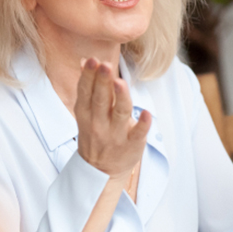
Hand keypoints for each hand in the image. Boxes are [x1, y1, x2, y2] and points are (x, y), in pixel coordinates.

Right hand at [74, 58, 149, 176]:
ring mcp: (116, 135)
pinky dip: (142, 124)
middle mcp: (99, 123)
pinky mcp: (132, 145)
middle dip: (102, 82)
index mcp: (86, 113)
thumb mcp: (86, 113)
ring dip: (120, 98)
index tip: (92, 60)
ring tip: (120, 82)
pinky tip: (147, 114)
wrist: (101, 171)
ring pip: (119, 113)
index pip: (86, 92)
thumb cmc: (96, 134)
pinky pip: (138, 134)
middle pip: (101, 100)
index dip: (89, 76)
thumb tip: (85, 60)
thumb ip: (88, 87)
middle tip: (105, 65)